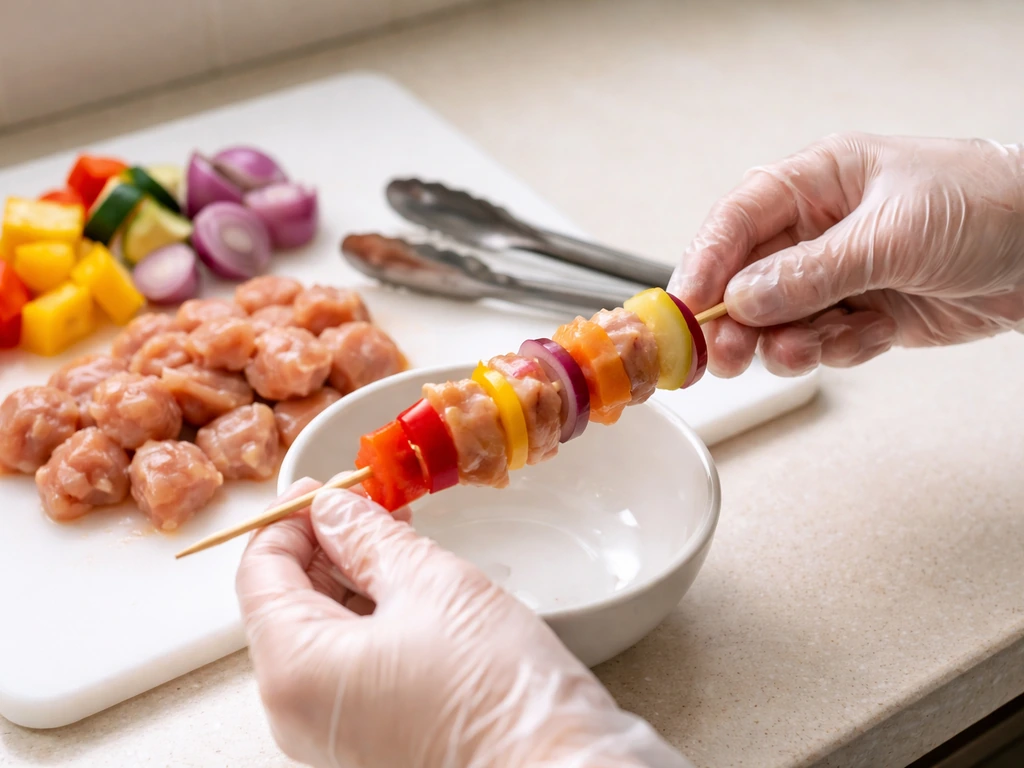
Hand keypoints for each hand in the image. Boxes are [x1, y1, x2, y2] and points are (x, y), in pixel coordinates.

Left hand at [236, 479, 692, 767]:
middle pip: (285, 602)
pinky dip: (367, 616)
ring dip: (349, 576)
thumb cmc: (492, 688)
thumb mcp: (429, 583)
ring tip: (395, 537)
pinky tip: (405, 585)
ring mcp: (330, 730)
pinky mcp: (366, 737)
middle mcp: (295, 710)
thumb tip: (336, 510)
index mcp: (293, 670)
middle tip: (370, 504)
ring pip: (318, 631)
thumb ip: (368, 537)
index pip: (260, 572)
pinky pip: (346, 662)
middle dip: (324, 544)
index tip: (329, 487)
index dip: (292, 518)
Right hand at [670, 133, 1023, 376]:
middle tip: (727, 354)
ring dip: (786, 342)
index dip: (705, 263)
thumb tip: (745, 298)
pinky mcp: (864, 312)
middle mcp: (820, 229)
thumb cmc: (987, 204)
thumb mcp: (893, 235)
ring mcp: (841, 273)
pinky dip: (837, 349)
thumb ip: (813, 271)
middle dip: (737, 319)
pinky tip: (863, 337)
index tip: (685, 307)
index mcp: (819, 182)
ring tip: (799, 350)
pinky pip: (825, 341)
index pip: (739, 220)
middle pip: (749, 278)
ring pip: (781, 319)